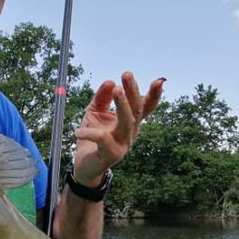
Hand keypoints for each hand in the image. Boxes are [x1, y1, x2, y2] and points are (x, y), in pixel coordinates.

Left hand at [73, 72, 164, 186]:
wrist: (84, 164)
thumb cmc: (92, 136)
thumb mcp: (95, 112)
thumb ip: (102, 97)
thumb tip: (110, 81)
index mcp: (130, 121)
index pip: (145, 107)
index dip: (154, 95)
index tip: (160, 80)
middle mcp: (130, 132)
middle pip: (137, 110)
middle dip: (133, 91)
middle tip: (127, 74)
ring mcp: (122, 144)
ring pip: (127, 122)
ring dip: (123, 105)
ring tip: (116, 90)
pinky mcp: (111, 154)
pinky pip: (102, 139)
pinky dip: (90, 133)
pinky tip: (78, 131)